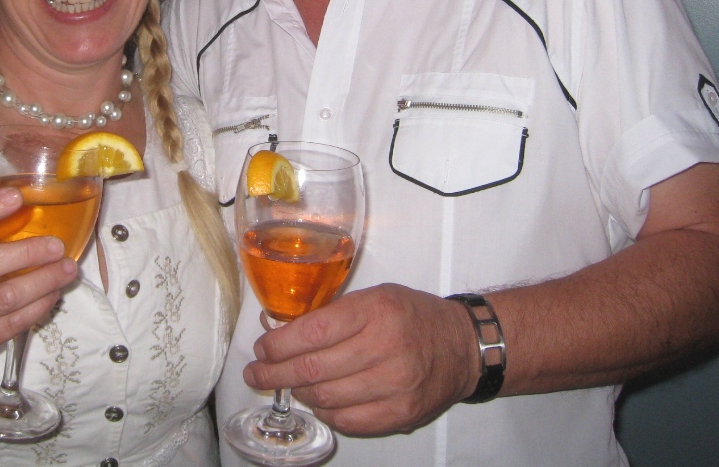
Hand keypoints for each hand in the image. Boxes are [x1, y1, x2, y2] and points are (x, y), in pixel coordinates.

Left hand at [243, 284, 478, 435]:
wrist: (462, 346)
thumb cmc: (412, 316)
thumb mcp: (374, 297)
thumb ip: (331, 313)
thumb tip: (278, 329)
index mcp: (376, 311)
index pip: (313, 332)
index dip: (279, 344)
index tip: (261, 348)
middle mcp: (385, 348)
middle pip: (314, 369)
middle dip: (275, 373)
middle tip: (256, 373)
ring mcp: (395, 385)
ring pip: (326, 398)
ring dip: (298, 393)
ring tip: (288, 384)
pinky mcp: (400, 413)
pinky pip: (347, 420)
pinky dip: (325, 412)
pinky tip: (318, 400)